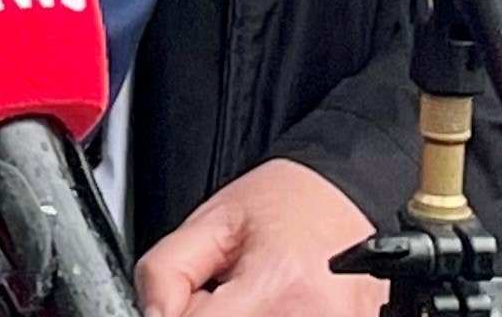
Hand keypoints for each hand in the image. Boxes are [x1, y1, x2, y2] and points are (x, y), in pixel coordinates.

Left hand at [136, 159, 383, 316]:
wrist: (348, 195)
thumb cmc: (288, 202)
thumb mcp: (212, 219)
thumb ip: (167, 269)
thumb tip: (153, 314)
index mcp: (277, 284)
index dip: (180, 312)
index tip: (189, 297)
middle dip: (212, 316)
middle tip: (228, 293)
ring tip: (254, 297)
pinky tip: (275, 306)